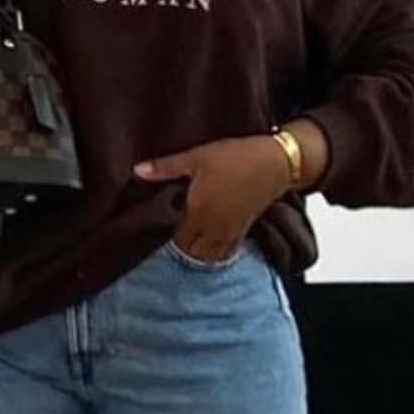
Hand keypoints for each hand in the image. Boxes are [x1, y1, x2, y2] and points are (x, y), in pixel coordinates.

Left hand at [134, 134, 293, 262]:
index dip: (165, 236)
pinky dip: (215, 253)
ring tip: (188, 241)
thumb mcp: (197, 157)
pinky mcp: (242, 231)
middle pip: (190, 251)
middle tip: (171, 235)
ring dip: (196, 253)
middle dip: (180, 246)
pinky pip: (225, 252)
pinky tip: (209, 245)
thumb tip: (137, 170)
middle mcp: (213, 227)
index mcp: (198, 211)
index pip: (175, 238)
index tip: (158, 228)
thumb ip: (166, 167)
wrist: (275, 162)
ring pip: (207, 256)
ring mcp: (229, 232)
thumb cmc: (236, 157)